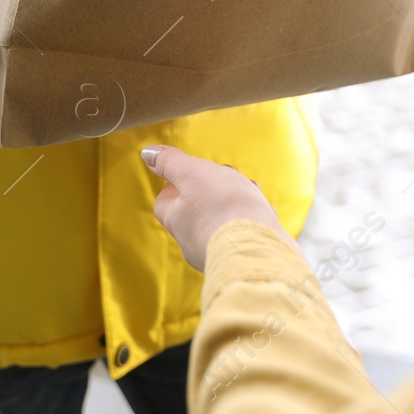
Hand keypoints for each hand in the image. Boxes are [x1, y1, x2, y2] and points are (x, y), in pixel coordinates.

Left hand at [143, 146, 291, 269]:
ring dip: (239, 201)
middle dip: (216, 187)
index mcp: (176, 221)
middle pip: (198, 208)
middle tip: (229, 178)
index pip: (165, 201)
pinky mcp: (243, 259)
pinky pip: (245, 234)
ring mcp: (218, 253)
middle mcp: (192, 242)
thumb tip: (148, 153)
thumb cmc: (224, 207)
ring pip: (224, 219)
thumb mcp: (193, 173)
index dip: (177, 183)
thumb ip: (170, 161)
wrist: (260, 250)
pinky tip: (265, 215)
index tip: (194, 172)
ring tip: (252, 192)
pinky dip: (254, 220)